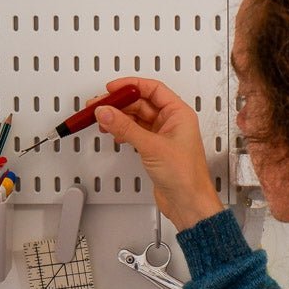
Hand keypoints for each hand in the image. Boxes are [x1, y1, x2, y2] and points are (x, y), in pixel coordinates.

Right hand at [93, 78, 223, 230]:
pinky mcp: (155, 149)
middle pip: (141, 102)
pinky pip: (135, 132)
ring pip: (136, 118)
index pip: (152, 89)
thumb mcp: (152, 146)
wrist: (189, 203)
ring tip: (102, 119)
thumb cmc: (186, 176)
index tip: (112, 88)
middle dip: (119, 103)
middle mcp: (172, 122)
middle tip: (99, 105)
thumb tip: (107, 112)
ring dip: (118, 117)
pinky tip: (114, 133)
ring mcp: (163, 136)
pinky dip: (122, 131)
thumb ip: (126, 127)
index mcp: (179, 113)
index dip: (131, 85)